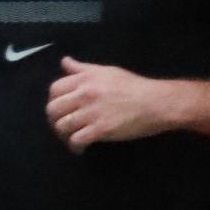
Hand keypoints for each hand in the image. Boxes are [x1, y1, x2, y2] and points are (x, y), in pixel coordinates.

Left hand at [45, 59, 174, 151]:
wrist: (156, 102)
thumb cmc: (133, 86)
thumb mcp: (107, 71)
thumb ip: (83, 68)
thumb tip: (64, 62)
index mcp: (85, 79)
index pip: (55, 89)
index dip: (54, 100)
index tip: (61, 109)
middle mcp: (84, 94)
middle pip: (53, 109)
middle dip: (54, 120)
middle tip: (63, 126)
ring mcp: (91, 112)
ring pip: (62, 126)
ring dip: (64, 135)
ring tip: (71, 138)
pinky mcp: (100, 129)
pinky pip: (76, 140)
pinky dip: (75, 147)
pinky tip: (80, 148)